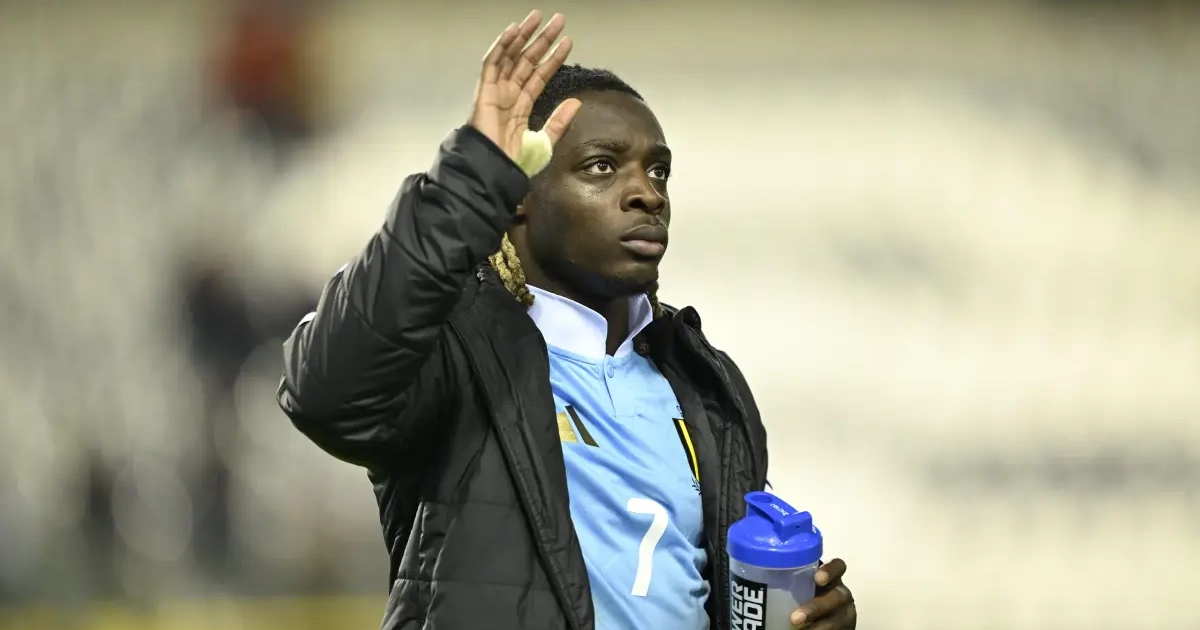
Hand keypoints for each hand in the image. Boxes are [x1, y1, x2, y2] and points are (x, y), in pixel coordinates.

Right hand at [470, 10, 581, 162]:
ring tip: (538, 18)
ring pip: (511, 56)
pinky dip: (502, 46)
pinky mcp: (485, 91)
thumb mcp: (545, 142)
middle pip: (527, 60)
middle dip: (542, 40)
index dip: (553, 58)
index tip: (567, 43)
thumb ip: (559, 122)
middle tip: (557, 21)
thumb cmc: (513, 163)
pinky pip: (492, 63)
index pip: (540, 75)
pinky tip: (515, 31)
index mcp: (521, 106)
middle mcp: (509, 94)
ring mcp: (496, 91)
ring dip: (524, 36)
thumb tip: (576, 102)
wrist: (494, 171)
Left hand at [791, 559, 855, 628]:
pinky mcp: (846, 627)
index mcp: (831, 577)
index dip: (830, 570)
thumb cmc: (805, 597)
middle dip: (816, 608)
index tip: (817, 578)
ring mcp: (845, 612)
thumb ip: (792, 579)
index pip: (837, 567)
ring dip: (818, 627)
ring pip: (837, 619)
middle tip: (795, 618)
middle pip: (837, 597)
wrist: (820, 616)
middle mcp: (841, 593)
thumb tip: (754, 575)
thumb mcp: (802, 584)